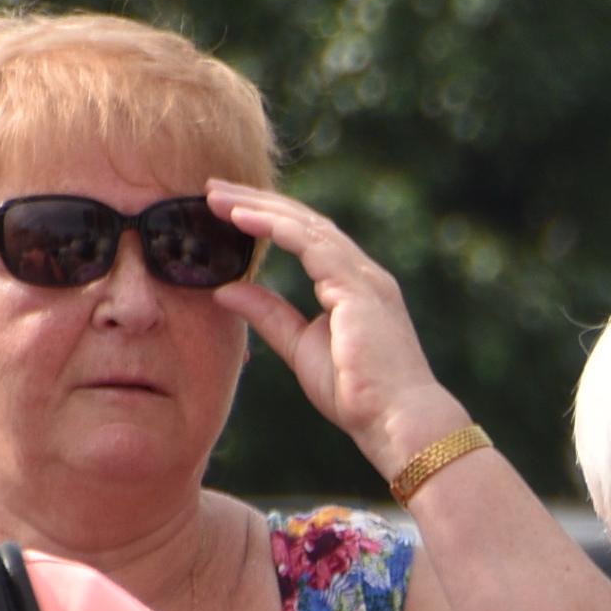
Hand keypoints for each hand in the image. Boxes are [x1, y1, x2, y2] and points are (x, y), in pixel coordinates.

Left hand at [202, 179, 474, 470]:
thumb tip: (225, 290)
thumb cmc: (359, 395)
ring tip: (216, 197)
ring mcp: (363, 278)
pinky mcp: (357, 289)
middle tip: (212, 189)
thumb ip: (269, 315)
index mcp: (354, 288)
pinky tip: (241, 217)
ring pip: (305, 225)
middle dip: (257, 202)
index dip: (267, 219)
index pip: (307, 239)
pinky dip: (273, 226)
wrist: (398, 421)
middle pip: (305, 223)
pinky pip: (310, 245)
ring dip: (258, 207)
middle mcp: (363, 275)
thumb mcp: (300, 348)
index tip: (225, 210)